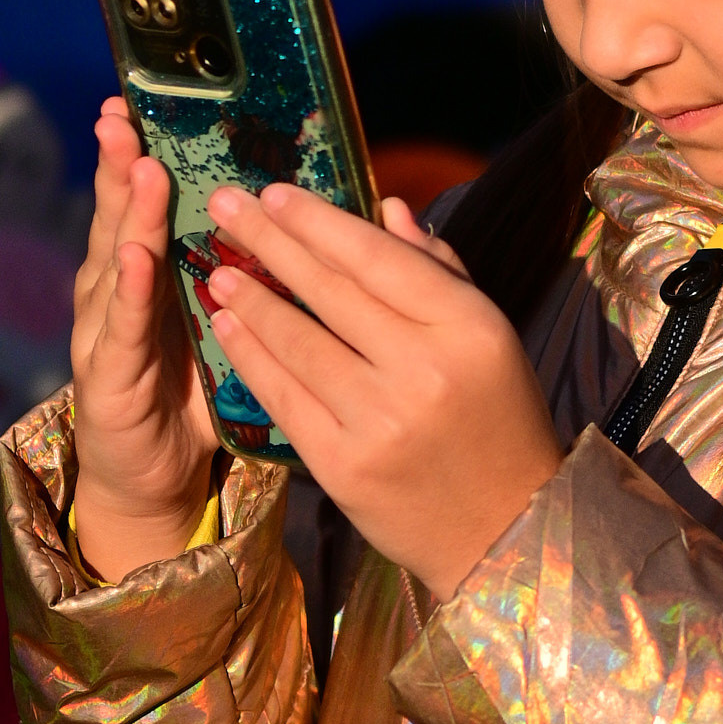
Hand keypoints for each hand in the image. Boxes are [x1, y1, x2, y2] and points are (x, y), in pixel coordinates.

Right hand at [70, 98, 217, 581]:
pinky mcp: (109, 379)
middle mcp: (123, 292)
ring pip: (118, 261)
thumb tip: (307, 217)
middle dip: (123, 163)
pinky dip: (130, 294)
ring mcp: (108, 332)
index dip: (151, 153)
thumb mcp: (231, 320)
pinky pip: (123, 332)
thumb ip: (257, 268)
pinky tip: (138, 258)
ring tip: (140, 166)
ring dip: (127, 213)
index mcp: (158, 273)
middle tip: (123, 112)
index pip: (154, 201)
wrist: (152, 475)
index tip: (148, 99)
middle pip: (124, 216)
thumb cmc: (193, 392)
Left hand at [201, 181, 561, 597]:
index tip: (274, 193)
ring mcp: (380, 420)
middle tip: (223, 205)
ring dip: (250, 299)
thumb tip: (388, 209)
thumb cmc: (498, 420)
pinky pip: (284, 397)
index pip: (378, 259)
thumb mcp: (489, 338)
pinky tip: (227, 326)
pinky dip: (251, 356)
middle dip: (270, 241)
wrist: (505, 530)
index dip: (319, 223)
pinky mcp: (344, 467)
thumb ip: (439, 271)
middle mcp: (424, 369)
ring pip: (298, 342)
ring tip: (217, 267)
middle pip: (331, 291)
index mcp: (469, 327)